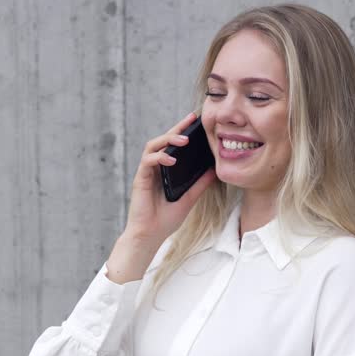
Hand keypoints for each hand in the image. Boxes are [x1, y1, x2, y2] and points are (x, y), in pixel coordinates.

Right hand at [123, 112, 216, 247]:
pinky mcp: (140, 179)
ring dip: (168, 140)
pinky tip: (171, 159)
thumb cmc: (166, 219)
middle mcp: (155, 168)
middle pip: (163, 141)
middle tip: (191, 119)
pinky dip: (159, 157)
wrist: (150, 236)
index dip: (183, 132)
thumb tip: (214, 170)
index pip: (173, 146)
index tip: (196, 122)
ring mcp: (146, 172)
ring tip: (184, 140)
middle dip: (177, 128)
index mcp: (165, 170)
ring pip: (153, 146)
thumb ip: (200, 184)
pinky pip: (147, 161)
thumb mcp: (189, 198)